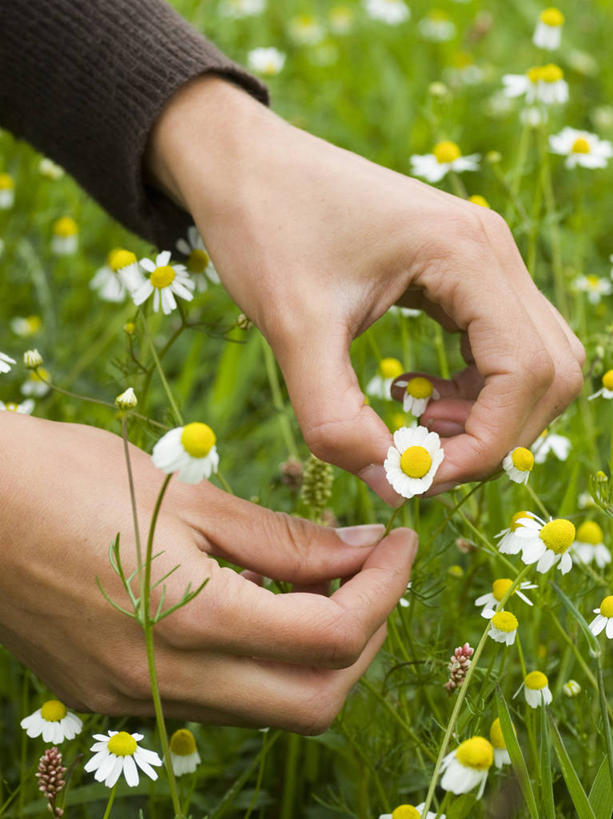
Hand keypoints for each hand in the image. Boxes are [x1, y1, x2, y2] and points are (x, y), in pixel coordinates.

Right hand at [0, 413, 415, 731]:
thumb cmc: (72, 477)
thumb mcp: (191, 498)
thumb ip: (284, 539)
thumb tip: (360, 549)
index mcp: (193, 620)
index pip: (334, 637)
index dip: (386, 589)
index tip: (400, 543)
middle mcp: (167, 681)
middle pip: (317, 700)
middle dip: (365, 636)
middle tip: (372, 570)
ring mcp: (135, 699)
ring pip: (269, 706)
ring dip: (315, 652)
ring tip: (318, 580)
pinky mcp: (112, 695)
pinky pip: (217, 697)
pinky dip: (259, 658)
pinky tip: (253, 600)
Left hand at [148, 77, 584, 500]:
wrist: (243, 164)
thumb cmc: (264, 227)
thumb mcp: (293, 328)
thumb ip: (336, 418)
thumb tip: (390, 485)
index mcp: (466, 253)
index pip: (526, 372)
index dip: (485, 444)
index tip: (418, 476)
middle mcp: (492, 252)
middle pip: (548, 372)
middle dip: (494, 435)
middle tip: (420, 458)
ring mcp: (483, 259)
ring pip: (533, 362)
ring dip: (489, 414)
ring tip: (417, 424)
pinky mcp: (461, 271)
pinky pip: (500, 346)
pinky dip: (474, 389)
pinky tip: (417, 393)